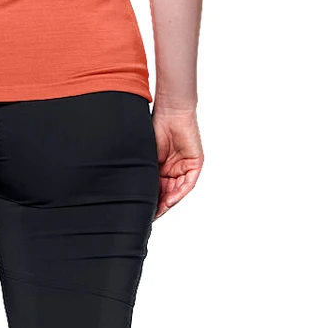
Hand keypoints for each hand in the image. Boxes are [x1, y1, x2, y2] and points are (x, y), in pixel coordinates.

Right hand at [151, 103, 202, 218]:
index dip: (150, 201)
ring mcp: (185, 167)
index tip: (140, 212)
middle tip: (148, 216)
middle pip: (167, 193)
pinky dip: (178, 193)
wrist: (170, 111)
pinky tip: (169, 200)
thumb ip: (145, 172)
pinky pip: (187, 183)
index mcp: (161, 167)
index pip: (157, 189)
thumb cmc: (155, 127)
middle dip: (158, 206)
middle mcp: (174, 169)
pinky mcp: (195, 164)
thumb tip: (134, 190)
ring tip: (157, 211)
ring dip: (168, 202)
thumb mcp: (146, 156)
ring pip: (177, 191)